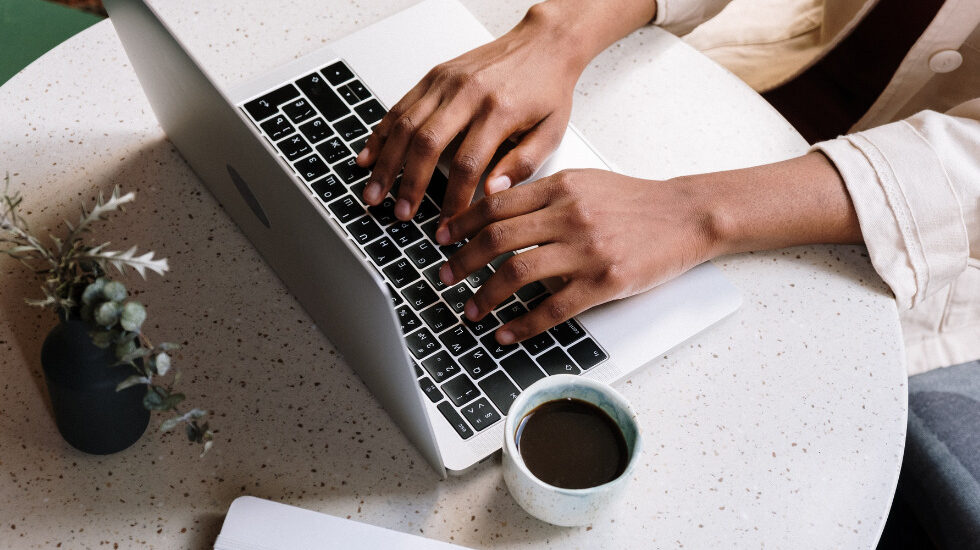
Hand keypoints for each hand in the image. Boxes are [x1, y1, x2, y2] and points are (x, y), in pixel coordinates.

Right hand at [355, 4, 586, 222]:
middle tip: (400, 213)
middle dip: (409, 184)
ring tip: (374, 193)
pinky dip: (380, 134)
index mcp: (499, 111)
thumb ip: (523, 165)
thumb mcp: (551, 132)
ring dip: (386, 163)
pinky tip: (369, 157)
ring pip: (405, 125)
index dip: (453, 199)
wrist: (543, 43)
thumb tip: (492, 194)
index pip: (468, 164)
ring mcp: (446, 82)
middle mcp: (468, 93)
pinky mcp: (434, 76)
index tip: (447, 224)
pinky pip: (400, 106)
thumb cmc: (547, 89)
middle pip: (427, 144)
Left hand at [435, 169, 721, 343]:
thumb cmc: (635, 202)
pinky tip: (506, 332)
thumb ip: (544, 193)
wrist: (686, 215)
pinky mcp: (604, 281)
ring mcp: (587, 249)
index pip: (496, 204)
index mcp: (561, 187)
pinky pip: (552, 308)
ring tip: (471, 309)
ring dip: (485, 295)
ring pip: (517, 272)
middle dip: (462, 261)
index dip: (461, 223)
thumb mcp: (586, 182)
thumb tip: (497, 207)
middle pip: (497, 238)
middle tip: (444, 276)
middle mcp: (569, 215)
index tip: (442, 238)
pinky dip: (522, 324)